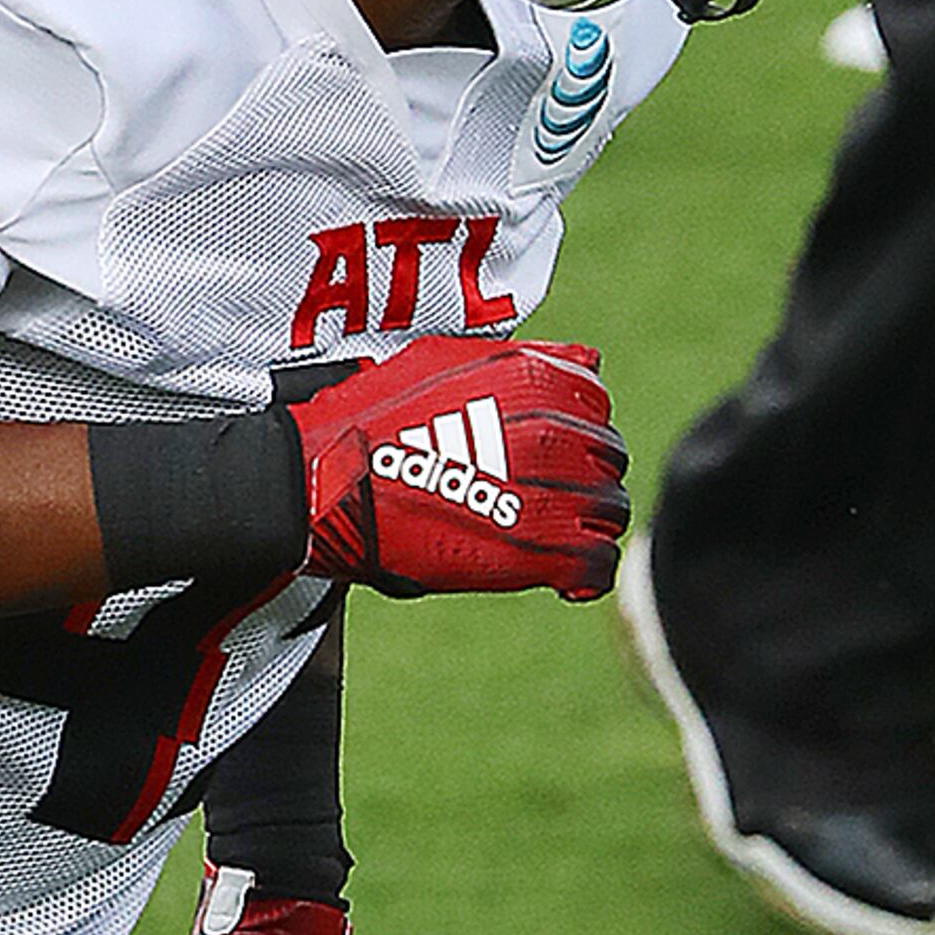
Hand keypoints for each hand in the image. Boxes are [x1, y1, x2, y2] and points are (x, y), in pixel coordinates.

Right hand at [289, 334, 623, 600]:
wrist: (325, 483)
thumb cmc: (368, 419)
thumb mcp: (442, 358)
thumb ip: (515, 360)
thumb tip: (576, 359)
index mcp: (539, 379)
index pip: (595, 401)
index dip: (572, 426)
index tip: (546, 448)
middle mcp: (555, 433)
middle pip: (606, 457)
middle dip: (583, 474)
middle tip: (545, 494)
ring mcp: (550, 492)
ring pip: (609, 510)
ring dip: (587, 522)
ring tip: (551, 534)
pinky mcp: (535, 551)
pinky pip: (595, 563)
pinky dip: (587, 571)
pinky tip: (565, 576)